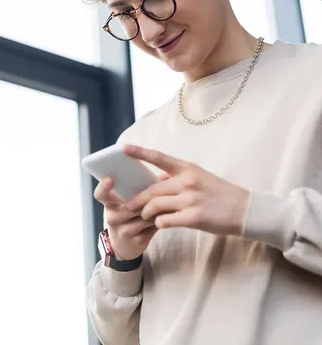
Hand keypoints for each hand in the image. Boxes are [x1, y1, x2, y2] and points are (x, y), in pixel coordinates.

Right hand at [94, 176, 166, 259]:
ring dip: (157, 208)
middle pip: (129, 205)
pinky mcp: (137, 240)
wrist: (125, 245)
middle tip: (160, 189)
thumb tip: (165, 174)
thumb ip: (141, 189)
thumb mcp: (126, 203)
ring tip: (169, 200)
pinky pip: (153, 225)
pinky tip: (168, 214)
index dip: (103, 187)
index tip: (110, 179)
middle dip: (146, 198)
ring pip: (145, 215)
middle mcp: (112, 217)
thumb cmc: (128, 217)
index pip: (101, 194)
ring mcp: (123, 230)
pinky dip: (162, 218)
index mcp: (109, 204)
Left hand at [123, 144, 248, 235]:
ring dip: (146, 213)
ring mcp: (191, 199)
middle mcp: (188, 181)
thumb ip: (179, 178)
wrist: (247, 210)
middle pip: (152, 190)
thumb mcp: (201, 178)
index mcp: (188, 169)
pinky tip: (161, 224)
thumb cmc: (221, 194)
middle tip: (128, 205)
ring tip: (144, 216)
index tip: (124, 148)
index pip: (159, 157)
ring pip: (155, 205)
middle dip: (137, 199)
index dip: (140, 152)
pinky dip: (159, 223)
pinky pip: (165, 220)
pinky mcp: (194, 217)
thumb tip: (158, 179)